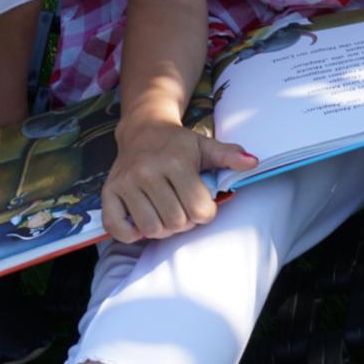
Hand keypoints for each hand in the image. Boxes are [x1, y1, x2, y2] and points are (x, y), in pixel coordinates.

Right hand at [102, 119, 256, 243]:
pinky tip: (143, 222)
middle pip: (176, 222)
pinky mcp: (109, 192)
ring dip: (163, 228)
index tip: (202, 203)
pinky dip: (131, 234)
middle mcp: (148, 172)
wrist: (142, 129)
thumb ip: (230, 155)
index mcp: (175, 163)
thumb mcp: (206, 146)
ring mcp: (126, 183)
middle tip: (184, 207)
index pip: (199, 209)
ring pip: (151, 228)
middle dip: (186, 221)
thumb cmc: (178, 144)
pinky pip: (118, 228)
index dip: (206, 212)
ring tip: (167, 213)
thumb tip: (253, 162)